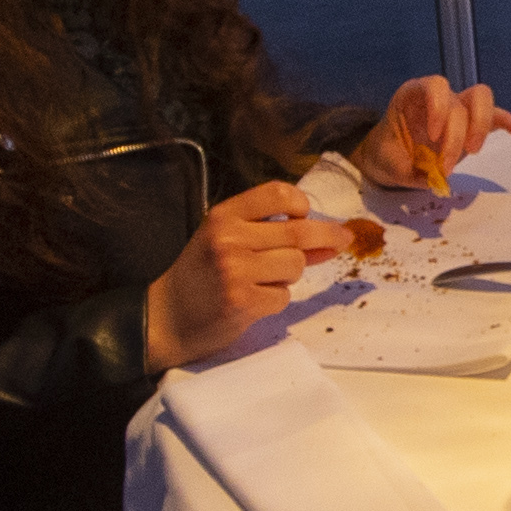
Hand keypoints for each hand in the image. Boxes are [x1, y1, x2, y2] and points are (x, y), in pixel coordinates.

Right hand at [144, 179, 351, 367]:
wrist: (166, 317)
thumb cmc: (200, 276)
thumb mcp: (225, 242)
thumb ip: (271, 235)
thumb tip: (329, 237)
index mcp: (223, 216)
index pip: (277, 194)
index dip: (300, 204)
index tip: (306, 214)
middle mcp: (229, 238)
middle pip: (298, 232)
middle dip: (327, 236)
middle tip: (343, 239)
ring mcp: (236, 270)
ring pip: (295, 265)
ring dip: (288, 276)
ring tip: (261, 282)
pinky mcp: (243, 301)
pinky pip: (284, 296)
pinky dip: (275, 300)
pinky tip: (251, 301)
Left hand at [351, 76, 510, 192]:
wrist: (388, 157)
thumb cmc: (388, 153)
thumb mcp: (389, 163)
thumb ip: (410, 170)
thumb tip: (434, 179)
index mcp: (413, 95)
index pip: (435, 85)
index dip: (439, 107)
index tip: (433, 137)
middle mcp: (438, 97)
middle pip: (460, 102)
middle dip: (458, 134)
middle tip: (448, 163)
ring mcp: (457, 108)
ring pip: (481, 100)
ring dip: (482, 126)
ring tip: (473, 151)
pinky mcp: (470, 124)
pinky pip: (493, 117)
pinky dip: (505, 121)